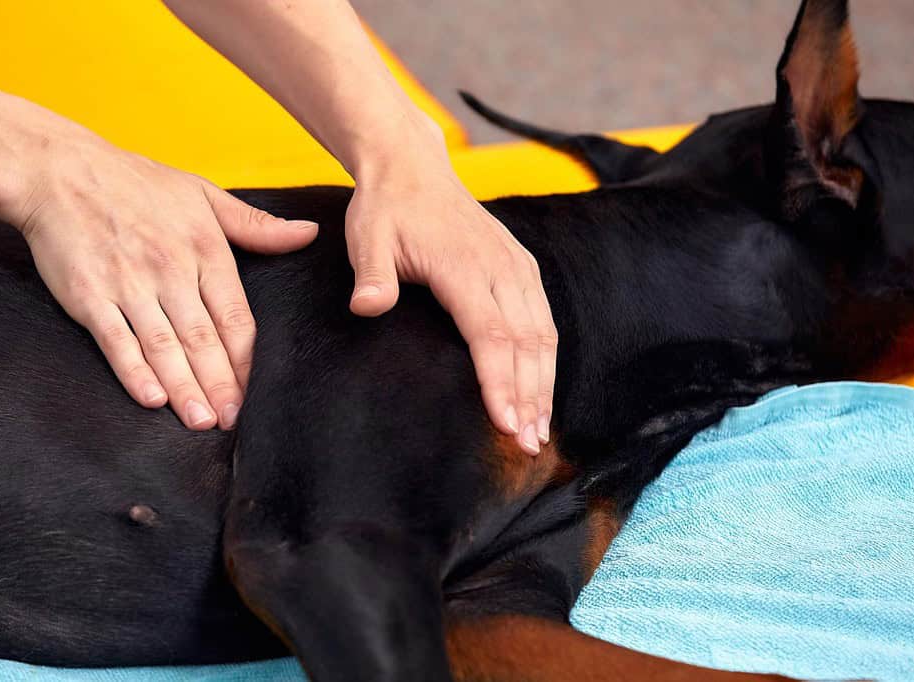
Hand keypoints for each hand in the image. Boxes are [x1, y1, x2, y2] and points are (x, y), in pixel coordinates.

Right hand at [5, 134, 317, 429]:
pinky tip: (151, 398)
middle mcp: (171, 271)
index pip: (235, 317)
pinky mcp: (88, 295)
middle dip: (220, 384)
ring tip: (200, 422)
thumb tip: (309, 233)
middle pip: (203, 339)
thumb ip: (256, 225)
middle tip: (231, 421)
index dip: (246, 360)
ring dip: (184, 387)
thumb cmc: (135, 183)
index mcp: (204, 250)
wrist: (60, 171)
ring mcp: (128, 284)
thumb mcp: (203, 194)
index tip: (253, 393)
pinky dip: (133, 370)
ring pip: (164, 345)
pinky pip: (115, 339)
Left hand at [345, 132, 556, 454]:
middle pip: (525, 342)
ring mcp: (516, 267)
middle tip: (526, 445)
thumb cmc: (386, 209)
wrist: (412, 168)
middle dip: (529, 397)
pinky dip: (546, 361)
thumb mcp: (367, 237)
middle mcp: (500, 268)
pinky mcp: (522, 269)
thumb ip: (372, 276)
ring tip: (538, 432)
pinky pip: (544, 321)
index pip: (490, 333)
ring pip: (542, 335)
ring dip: (543, 385)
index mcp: (465, 266)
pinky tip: (542, 392)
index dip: (500, 381)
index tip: (504, 423)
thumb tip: (367, 308)